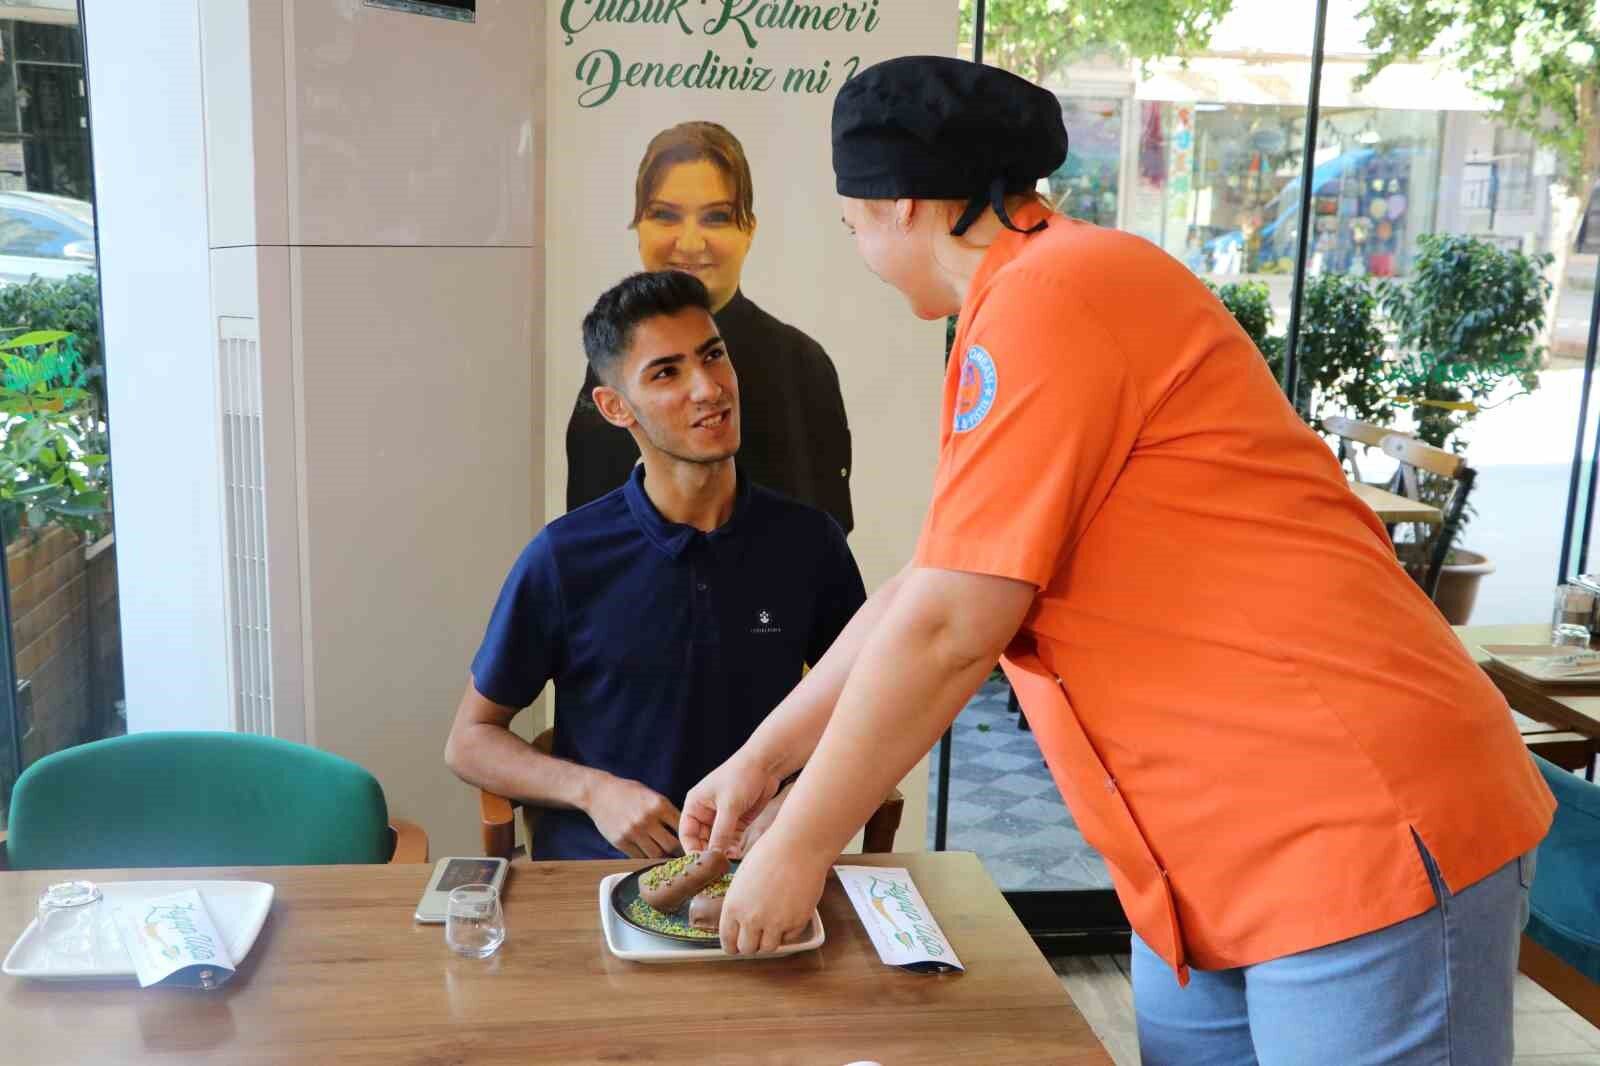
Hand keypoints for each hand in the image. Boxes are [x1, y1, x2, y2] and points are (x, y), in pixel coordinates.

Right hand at [585, 774, 681, 858]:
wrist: (598, 793)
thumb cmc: (628, 792)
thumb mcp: (651, 794)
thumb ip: (665, 810)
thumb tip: (683, 829)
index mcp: (659, 804)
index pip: (681, 827)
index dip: (687, 836)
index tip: (689, 841)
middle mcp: (647, 819)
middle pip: (671, 845)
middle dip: (677, 851)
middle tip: (680, 855)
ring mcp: (633, 832)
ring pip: (656, 855)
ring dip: (661, 856)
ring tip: (665, 856)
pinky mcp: (621, 842)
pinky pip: (639, 857)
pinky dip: (645, 857)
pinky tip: (648, 853)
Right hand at [679, 753, 782, 857]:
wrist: (766, 763)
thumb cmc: (741, 776)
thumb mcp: (729, 805)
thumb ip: (721, 832)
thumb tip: (714, 856)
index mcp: (695, 804)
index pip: (686, 833)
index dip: (692, 849)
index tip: (701, 864)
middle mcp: (705, 812)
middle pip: (701, 840)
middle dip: (708, 852)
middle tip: (717, 866)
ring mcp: (721, 816)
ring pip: (717, 842)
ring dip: (722, 852)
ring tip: (728, 861)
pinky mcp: (737, 819)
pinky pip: (731, 839)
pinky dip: (733, 847)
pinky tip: (737, 853)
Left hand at [718, 830, 830, 954]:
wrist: (798, 846)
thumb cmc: (770, 854)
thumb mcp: (742, 878)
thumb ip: (740, 903)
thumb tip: (741, 920)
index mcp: (733, 907)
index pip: (728, 941)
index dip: (732, 946)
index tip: (736, 946)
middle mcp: (752, 919)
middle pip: (747, 949)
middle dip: (750, 944)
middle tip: (756, 936)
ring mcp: (776, 923)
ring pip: (768, 948)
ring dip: (769, 940)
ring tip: (772, 928)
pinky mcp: (797, 922)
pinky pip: (789, 938)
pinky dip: (787, 931)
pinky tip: (788, 915)